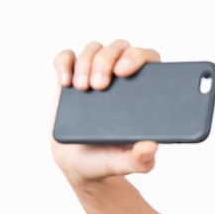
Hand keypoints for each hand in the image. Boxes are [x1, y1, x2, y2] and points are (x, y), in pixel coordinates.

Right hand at [50, 39, 161, 184]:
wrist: (82, 165)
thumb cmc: (109, 160)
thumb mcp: (126, 164)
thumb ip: (140, 159)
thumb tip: (151, 147)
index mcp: (145, 93)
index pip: (148, 59)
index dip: (138, 57)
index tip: (123, 72)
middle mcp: (122, 79)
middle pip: (120, 48)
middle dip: (106, 60)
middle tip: (98, 86)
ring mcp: (96, 75)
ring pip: (95, 49)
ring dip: (86, 62)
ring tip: (82, 89)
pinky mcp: (73, 79)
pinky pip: (67, 57)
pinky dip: (64, 62)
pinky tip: (65, 82)